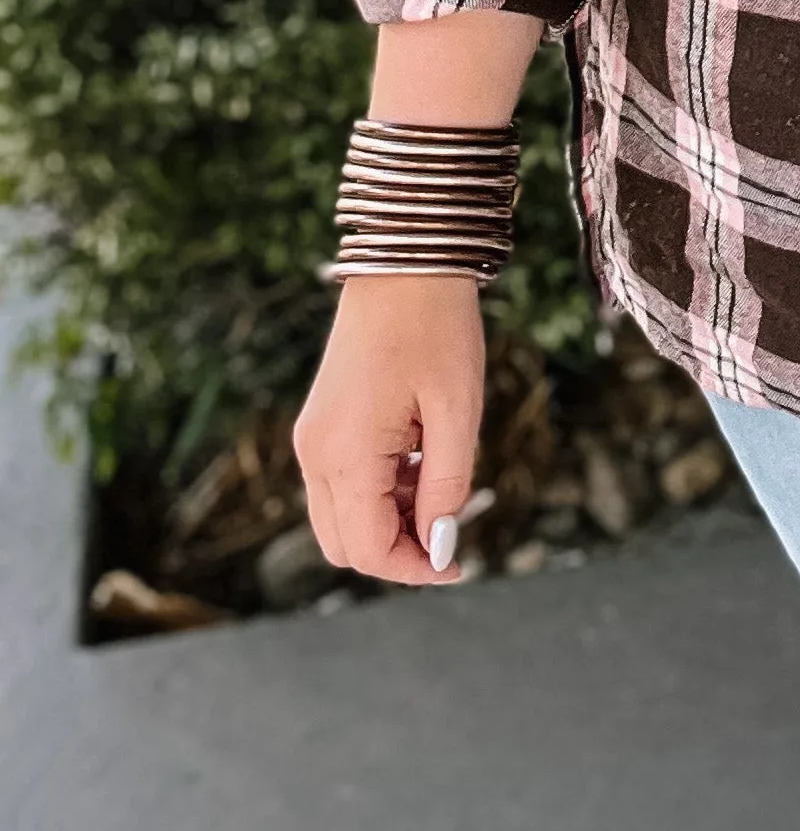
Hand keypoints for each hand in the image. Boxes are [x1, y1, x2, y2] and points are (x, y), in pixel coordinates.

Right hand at [295, 275, 484, 587]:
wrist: (405, 262)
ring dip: (387, 521)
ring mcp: (311, 438)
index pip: (367, 549)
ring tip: (439, 484)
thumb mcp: (457, 410)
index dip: (413, 568)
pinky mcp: (319, 424)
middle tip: (449, 532)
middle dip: (396, 551)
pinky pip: (339, 484)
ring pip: (339, 518)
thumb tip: (438, 547)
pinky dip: (377, 493)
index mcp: (344, 453)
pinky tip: (419, 462)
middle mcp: (314, 453)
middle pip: (344, 544)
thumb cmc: (437, 329)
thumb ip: (446, 486)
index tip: (457, 564)